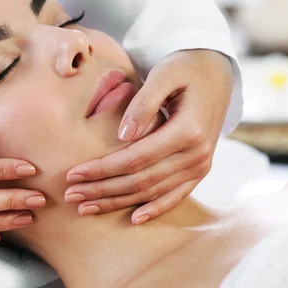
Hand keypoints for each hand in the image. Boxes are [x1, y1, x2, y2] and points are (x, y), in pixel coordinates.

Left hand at [64, 50, 232, 223]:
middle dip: (102, 190)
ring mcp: (201, 165)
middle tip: (70, 195)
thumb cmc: (185, 68)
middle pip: (141, 181)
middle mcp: (197, 154)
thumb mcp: (164, 74)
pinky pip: (177, 196)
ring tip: (87, 207)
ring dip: (119, 202)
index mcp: (187, 131)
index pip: (135, 158)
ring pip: (154, 192)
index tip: (73, 174)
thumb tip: (122, 135)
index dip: (102, 169)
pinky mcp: (200, 170)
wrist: (217, 73)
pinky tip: (133, 219)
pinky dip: (155, 209)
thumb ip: (143, 103)